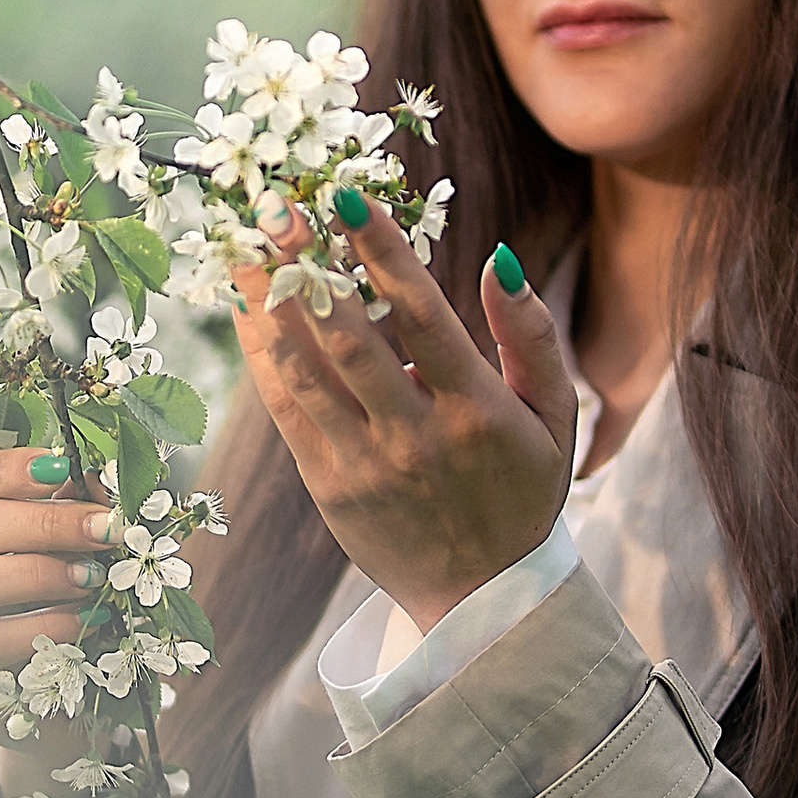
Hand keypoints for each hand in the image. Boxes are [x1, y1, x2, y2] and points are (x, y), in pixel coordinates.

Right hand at [0, 447, 121, 730]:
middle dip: (45, 523)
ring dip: (37, 574)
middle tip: (105, 528)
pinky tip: (83, 621)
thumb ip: (64, 510)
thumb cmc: (41, 602)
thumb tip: (96, 478)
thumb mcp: (52, 548)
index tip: (65, 467)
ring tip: (92, 576)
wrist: (35, 692)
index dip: (13, 468)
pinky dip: (39, 627)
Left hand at [232, 196, 579, 631]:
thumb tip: (499, 261)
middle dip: (308, 266)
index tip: (345, 198)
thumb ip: (532, 336)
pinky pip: (286, 409)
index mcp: (476, 411)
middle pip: (349, 338)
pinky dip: (262, 355)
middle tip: (273, 206)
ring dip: (268, 304)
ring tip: (243, 246)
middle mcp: (415, 436)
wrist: (482, 599)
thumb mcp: (555, 416)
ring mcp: (365, 464)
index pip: (422, 316)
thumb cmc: (522, 491)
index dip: (381, 253)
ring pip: (304, 372)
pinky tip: (246, 309)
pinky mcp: (328, 485)